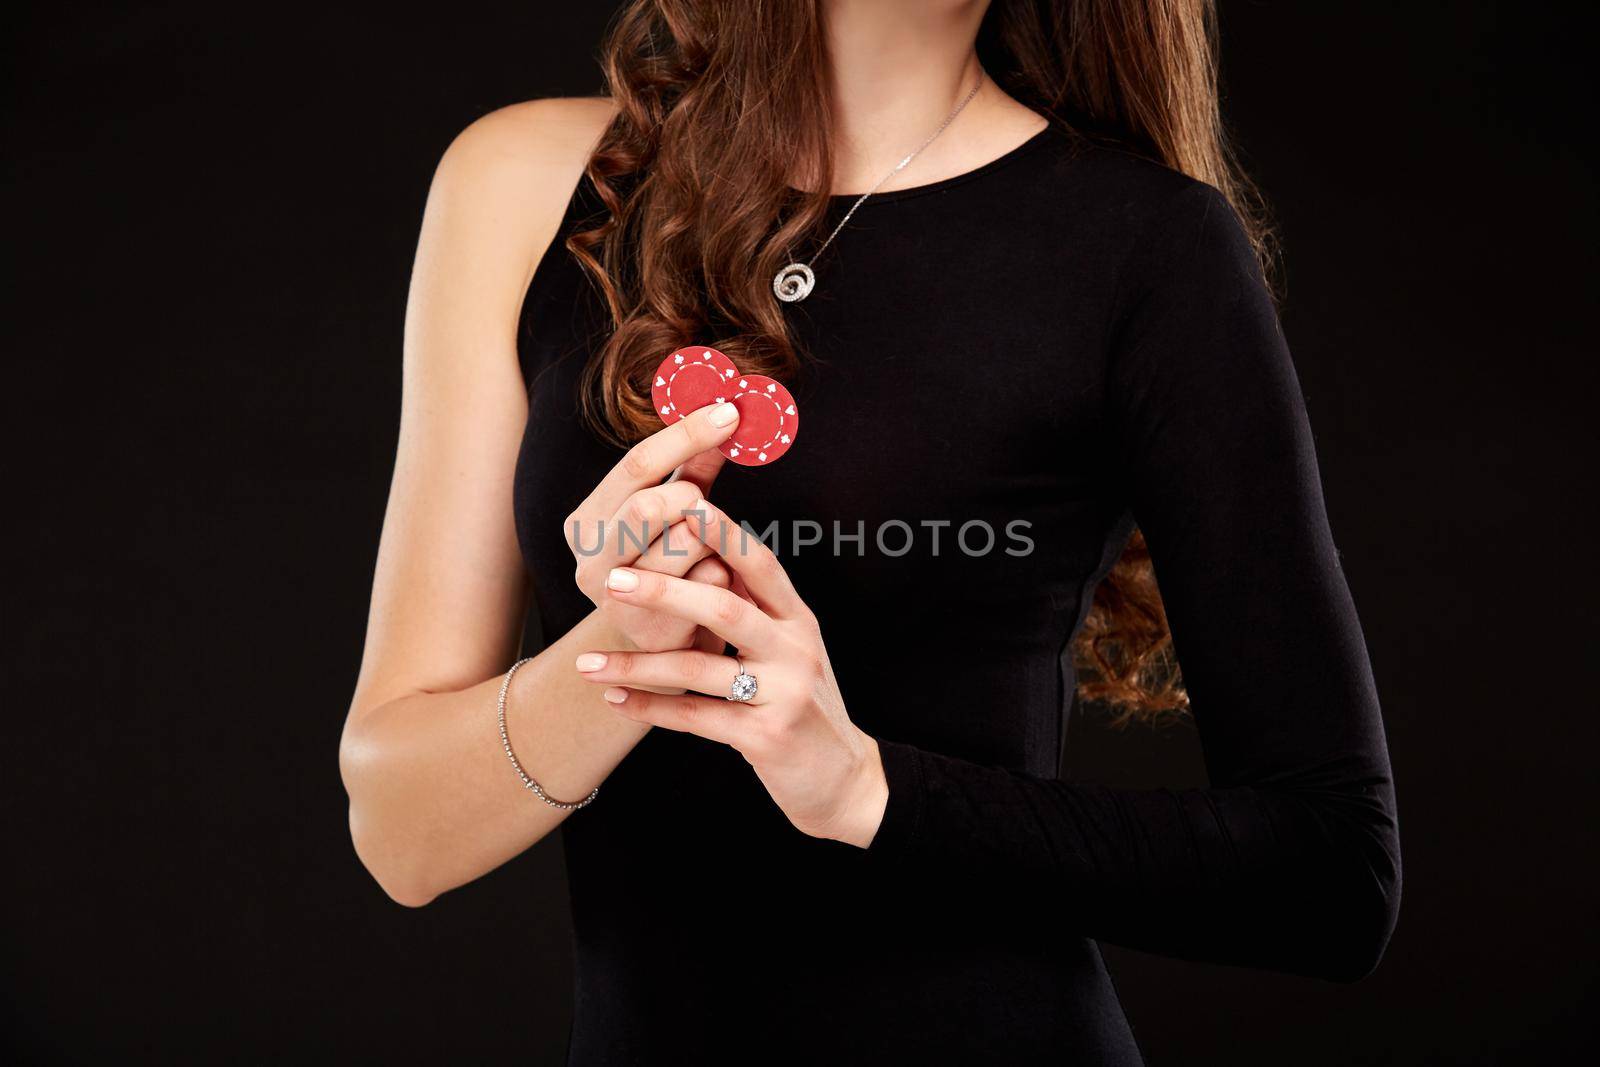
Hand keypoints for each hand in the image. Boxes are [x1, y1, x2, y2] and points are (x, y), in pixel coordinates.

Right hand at [564, 402, 742, 653]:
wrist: (662, 643)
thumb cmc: (668, 564)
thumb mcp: (674, 511)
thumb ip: (693, 468)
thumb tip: (723, 414)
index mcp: (586, 519)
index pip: (636, 464)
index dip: (685, 436)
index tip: (729, 413)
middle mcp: (589, 558)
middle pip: (648, 505)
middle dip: (692, 497)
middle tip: (708, 500)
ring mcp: (615, 597)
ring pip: (685, 541)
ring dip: (712, 537)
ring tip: (710, 548)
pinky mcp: (650, 627)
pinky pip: (709, 578)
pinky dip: (724, 570)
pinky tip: (716, 581)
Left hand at [572, 497, 888, 847]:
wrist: (844, 780)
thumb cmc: (804, 704)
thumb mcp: (791, 649)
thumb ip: (755, 608)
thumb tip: (705, 555)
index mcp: (798, 619)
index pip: (761, 565)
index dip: (722, 533)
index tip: (681, 503)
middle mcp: (795, 649)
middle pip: (725, 609)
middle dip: (664, 592)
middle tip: (611, 581)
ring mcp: (784, 694)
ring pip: (701, 669)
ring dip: (639, 665)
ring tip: (587, 663)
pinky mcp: (767, 738)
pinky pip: (697, 718)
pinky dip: (652, 709)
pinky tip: (615, 701)